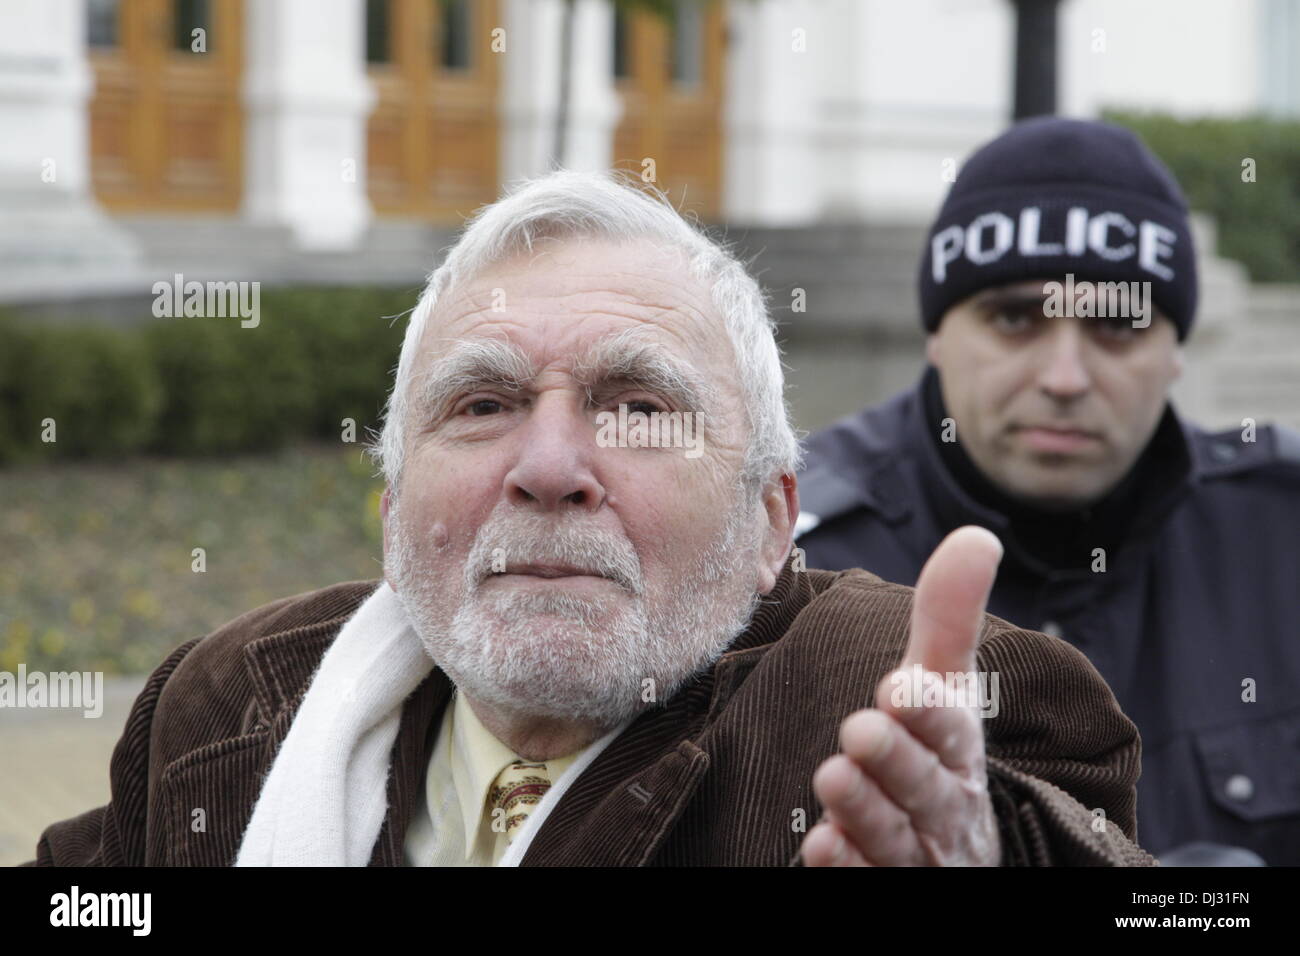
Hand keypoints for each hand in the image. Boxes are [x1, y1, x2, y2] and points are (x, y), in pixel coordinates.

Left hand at [801, 525, 1003, 865]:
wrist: (950, 857)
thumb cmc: (937, 757)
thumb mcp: (945, 689)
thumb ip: (948, 619)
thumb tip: (978, 535)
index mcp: (959, 752)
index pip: (952, 732)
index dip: (931, 714)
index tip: (902, 687)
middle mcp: (944, 807)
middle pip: (924, 788)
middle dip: (897, 760)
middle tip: (859, 730)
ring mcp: (915, 855)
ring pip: (893, 838)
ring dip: (864, 810)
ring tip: (832, 777)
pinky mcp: (882, 884)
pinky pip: (867, 883)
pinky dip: (848, 868)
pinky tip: (823, 851)